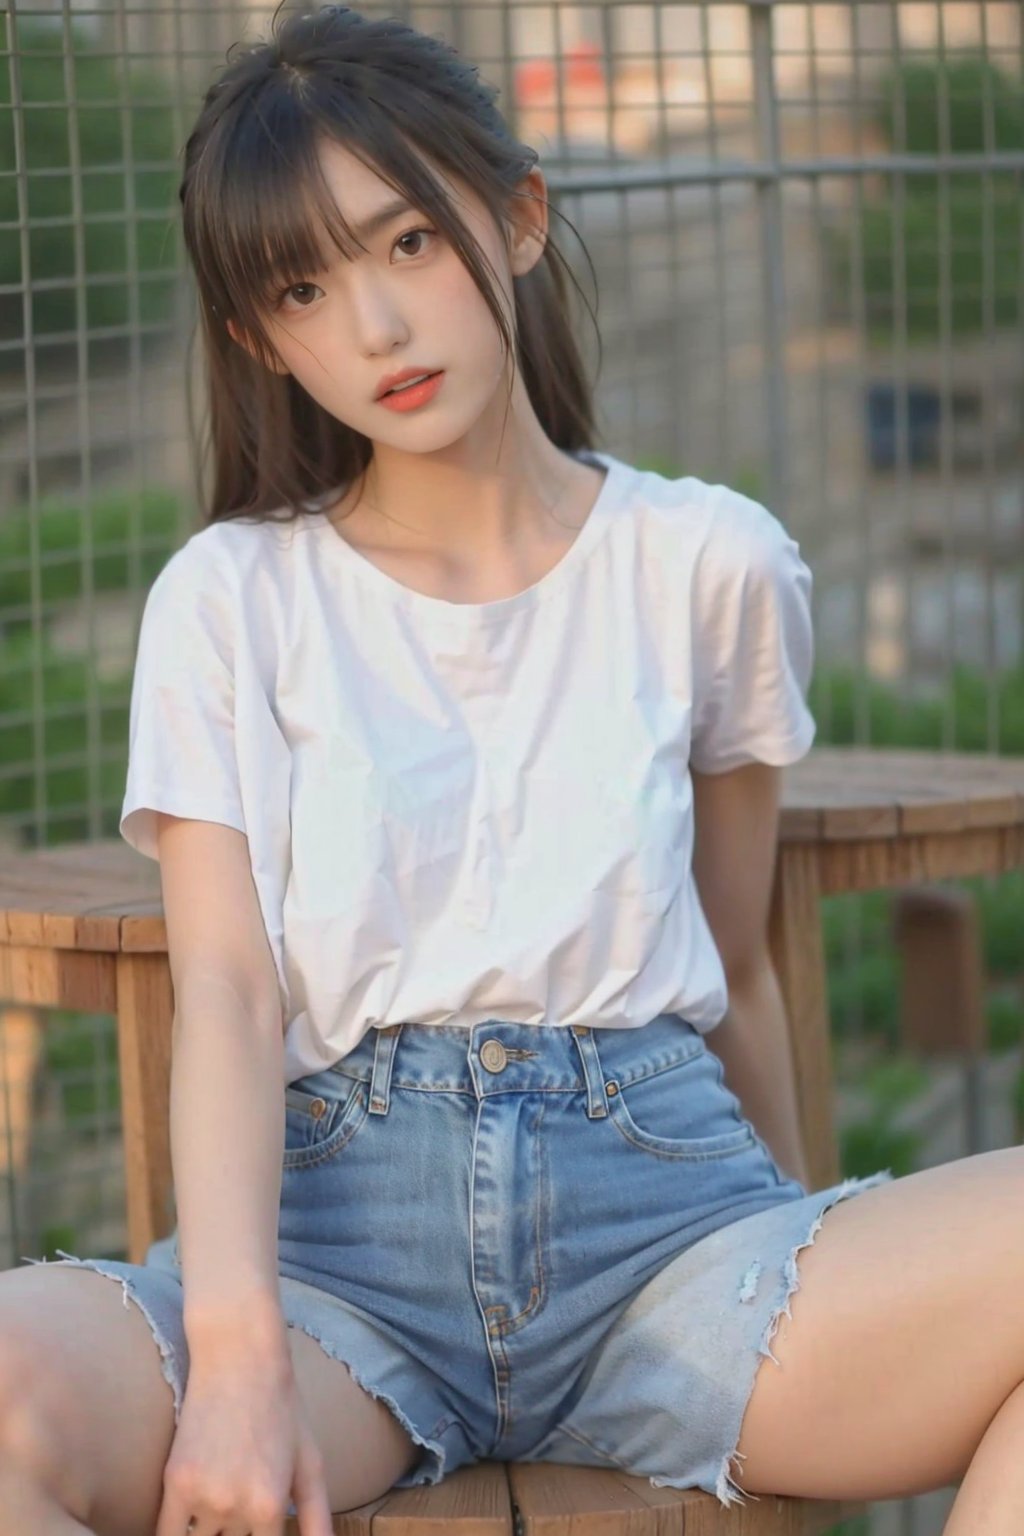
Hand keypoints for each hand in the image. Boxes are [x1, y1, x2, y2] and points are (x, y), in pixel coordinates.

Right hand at [155, 1354, 333, 1535]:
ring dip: (213, 1533)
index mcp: (270, 1505)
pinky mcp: (174, 1483)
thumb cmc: (282, 1410)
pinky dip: (178, 1534)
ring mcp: (200, 1495)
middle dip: (239, 1534)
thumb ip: (318, 1519)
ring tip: (226, 1497)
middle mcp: (234, 1506)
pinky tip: (192, 1524)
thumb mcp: (310, 1465)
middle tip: (243, 1498)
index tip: (261, 1521)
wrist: (240, 1361)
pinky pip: (167, 1535)